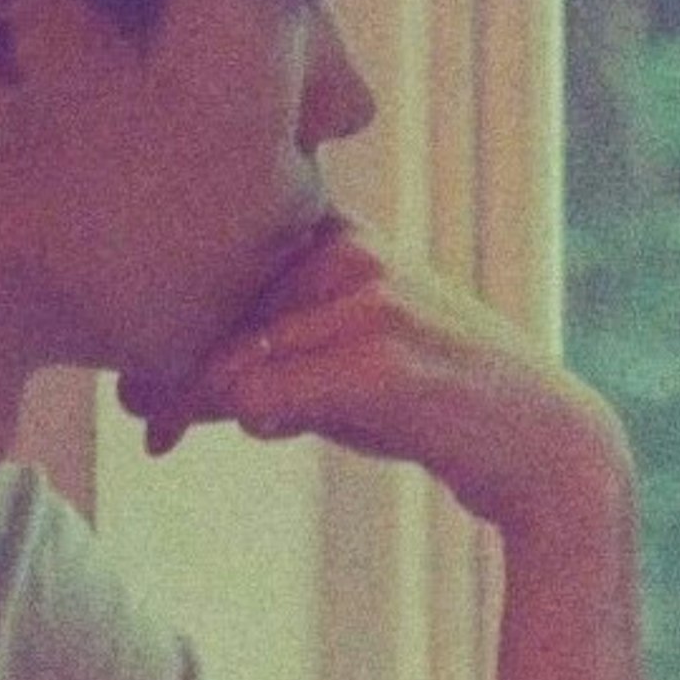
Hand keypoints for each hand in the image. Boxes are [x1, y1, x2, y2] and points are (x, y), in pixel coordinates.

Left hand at [121, 224, 632, 552]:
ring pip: (224, 357)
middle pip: (209, 306)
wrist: (543, 447)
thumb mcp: (340, 358)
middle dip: (164, 368)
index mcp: (339, 233)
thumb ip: (261, 349)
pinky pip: (257, 398)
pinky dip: (248, 422)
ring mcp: (369, 301)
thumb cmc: (427, 407)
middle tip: (142, 418)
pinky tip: (269, 432)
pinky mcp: (381, 360)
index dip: (171, 318)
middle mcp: (352, 250)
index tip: (141, 377)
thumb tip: (136, 388)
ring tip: (167, 432)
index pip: (218, 260)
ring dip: (190, 402)